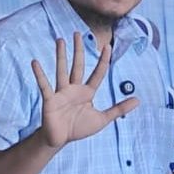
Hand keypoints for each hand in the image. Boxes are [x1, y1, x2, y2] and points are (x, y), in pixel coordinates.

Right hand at [30, 32, 138, 149]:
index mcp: (87, 92)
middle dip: (78, 49)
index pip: (98, 72)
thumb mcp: (103, 119)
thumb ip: (119, 109)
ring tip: (60, 40)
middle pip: (78, 65)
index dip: (103, 60)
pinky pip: (44, 85)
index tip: (107, 46)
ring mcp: (61, 93)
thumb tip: (138, 100)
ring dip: (61, 55)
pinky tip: (35, 62)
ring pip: (62, 70)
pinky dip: (40, 74)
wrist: (59, 140)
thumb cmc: (79, 128)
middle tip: (77, 33)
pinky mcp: (49, 100)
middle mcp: (74, 88)